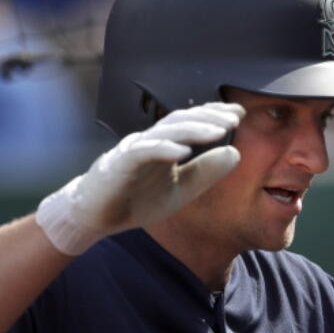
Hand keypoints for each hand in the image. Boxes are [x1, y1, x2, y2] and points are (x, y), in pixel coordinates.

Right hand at [36, 102, 244, 254]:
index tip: (238, 115)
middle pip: (180, 120)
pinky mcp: (119, 164)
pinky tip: (183, 151)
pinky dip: (163, 149)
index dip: (213, 116)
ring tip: (218, 131)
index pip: (191, 123)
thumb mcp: (181, 190)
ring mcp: (134, 150)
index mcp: (164, 146)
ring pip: (165, 132)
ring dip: (193, 129)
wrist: (95, 217)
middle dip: (208, 117)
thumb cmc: (136, 200)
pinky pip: (143, 151)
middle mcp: (150, 142)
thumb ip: (206, 173)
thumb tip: (236, 153)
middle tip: (233, 117)